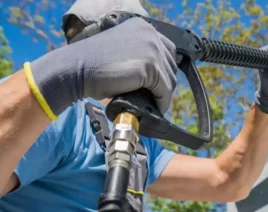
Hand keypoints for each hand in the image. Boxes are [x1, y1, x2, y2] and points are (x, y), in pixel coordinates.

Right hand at [26, 17, 176, 118]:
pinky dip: (161, 102)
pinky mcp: (149, 67)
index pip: (168, 50)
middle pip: (171, 65)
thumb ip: (140, 55)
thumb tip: (159, 76)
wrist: (75, 69)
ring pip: (169, 79)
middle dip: (164, 82)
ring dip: (162, 93)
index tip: (158, 84)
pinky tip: (155, 108)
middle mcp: (150, 34)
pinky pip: (164, 90)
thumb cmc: (93, 64)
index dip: (164, 69)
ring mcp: (152, 49)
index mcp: (143, 27)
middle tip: (154, 96)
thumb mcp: (122, 51)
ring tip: (152, 103)